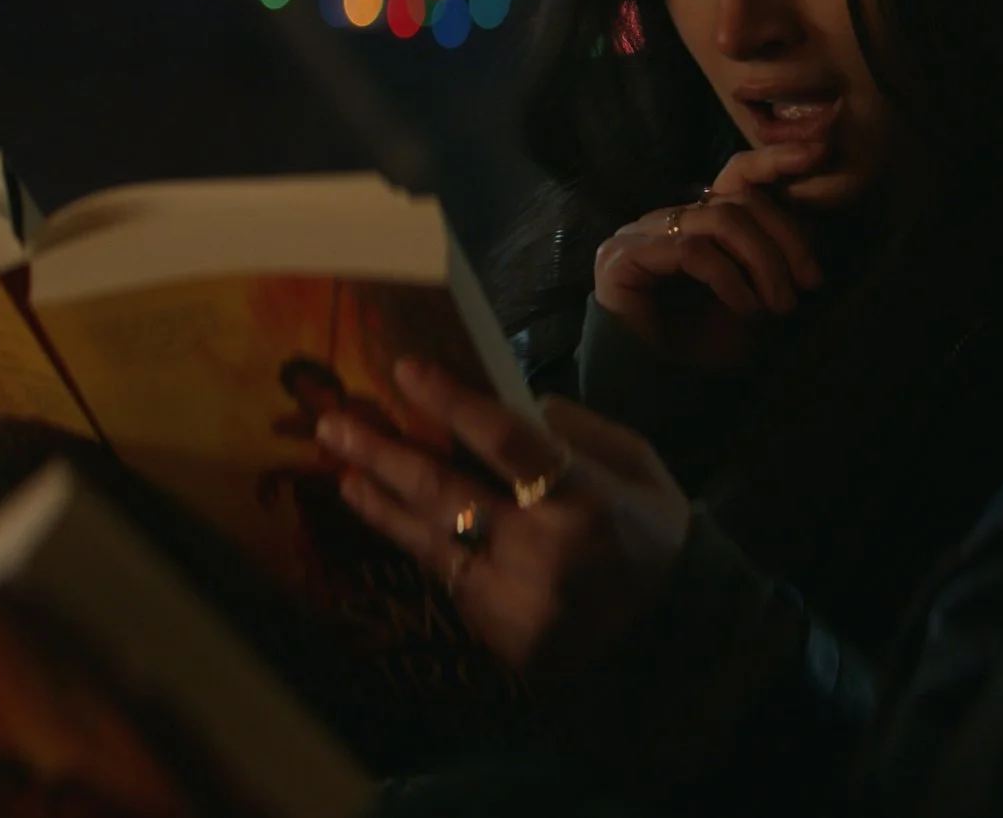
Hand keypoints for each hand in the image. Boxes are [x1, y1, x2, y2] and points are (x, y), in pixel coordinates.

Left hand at [319, 357, 691, 675]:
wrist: (667, 627)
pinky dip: (409, 536)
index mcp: (586, 501)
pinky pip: (445, 574)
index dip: (451, 401)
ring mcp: (516, 600)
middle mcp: (545, 553)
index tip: (405, 369)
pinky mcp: (498, 632)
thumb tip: (500, 401)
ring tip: (340, 464)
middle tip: (335, 422)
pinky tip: (378, 506)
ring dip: (380, 497)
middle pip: (447, 493)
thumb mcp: (633, 462)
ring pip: (430, 539)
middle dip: (385, 452)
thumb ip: (570, 430)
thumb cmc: (650, 529)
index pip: (506, 441)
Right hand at [593, 143, 828, 369]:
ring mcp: (641, 235)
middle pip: (739, 200)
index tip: (819, 153)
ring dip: (763, 263)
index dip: (776, 159)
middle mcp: (669, 220)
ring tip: (780, 306)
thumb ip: (777, 258)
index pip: (737, 174)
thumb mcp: (759, 296)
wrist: (662, 390)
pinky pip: (692, 251)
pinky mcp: (623, 257)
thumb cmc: (709, 346)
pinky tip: (746, 309)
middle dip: (785, 239)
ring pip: (720, 220)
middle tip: (809, 284)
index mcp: (699, 221)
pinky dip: (730, 280)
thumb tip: (816, 226)